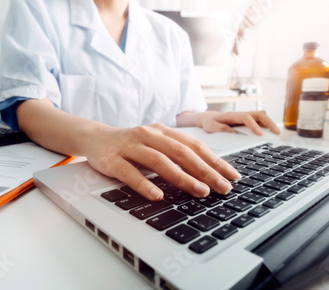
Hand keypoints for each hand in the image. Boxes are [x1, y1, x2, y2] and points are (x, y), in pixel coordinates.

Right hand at [81, 123, 241, 200]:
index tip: (233, 176)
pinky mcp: (113, 160)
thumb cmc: (133, 145)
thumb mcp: (158, 145)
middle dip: (206, 171)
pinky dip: (145, 184)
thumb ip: (179, 155)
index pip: (196, 146)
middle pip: (183, 153)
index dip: (216, 161)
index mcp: (165, 132)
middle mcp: (150, 136)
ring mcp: (131, 146)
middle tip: (222, 187)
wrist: (95, 138)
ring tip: (200, 191)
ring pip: (160, 162)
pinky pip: (131, 173)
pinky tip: (157, 195)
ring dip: (182, 178)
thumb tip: (209, 174)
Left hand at [199, 111, 280, 135]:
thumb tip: (235, 134)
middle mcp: (242, 114)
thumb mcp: (211, 127)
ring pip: (262, 117)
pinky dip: (267, 126)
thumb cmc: (211, 122)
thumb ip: (222, 129)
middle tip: (276, 133)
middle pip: (259, 114)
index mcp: (233, 115)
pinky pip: (260, 121)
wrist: (209, 118)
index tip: (260, 134)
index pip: (247, 117)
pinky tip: (271, 134)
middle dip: (269, 123)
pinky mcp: (248, 121)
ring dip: (270, 124)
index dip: (254, 125)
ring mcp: (246, 117)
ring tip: (277, 134)